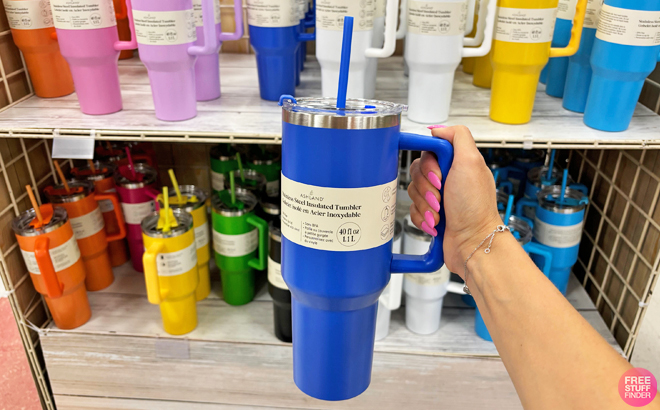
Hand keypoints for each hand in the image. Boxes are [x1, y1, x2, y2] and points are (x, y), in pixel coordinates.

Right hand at [408, 126, 501, 274]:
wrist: (473, 243)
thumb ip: (457, 136)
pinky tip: (436, 223)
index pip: (428, 152)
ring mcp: (439, 197)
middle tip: (442, 197)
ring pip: (412, 192)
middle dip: (426, 188)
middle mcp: (448, 178)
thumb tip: (438, 129)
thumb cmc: (475, 207)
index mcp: (457, 163)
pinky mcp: (430, 213)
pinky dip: (422, 218)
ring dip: (425, 205)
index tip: (437, 176)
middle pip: (417, 172)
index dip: (428, 165)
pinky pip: (412, 210)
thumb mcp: (471, 162)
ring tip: (440, 214)